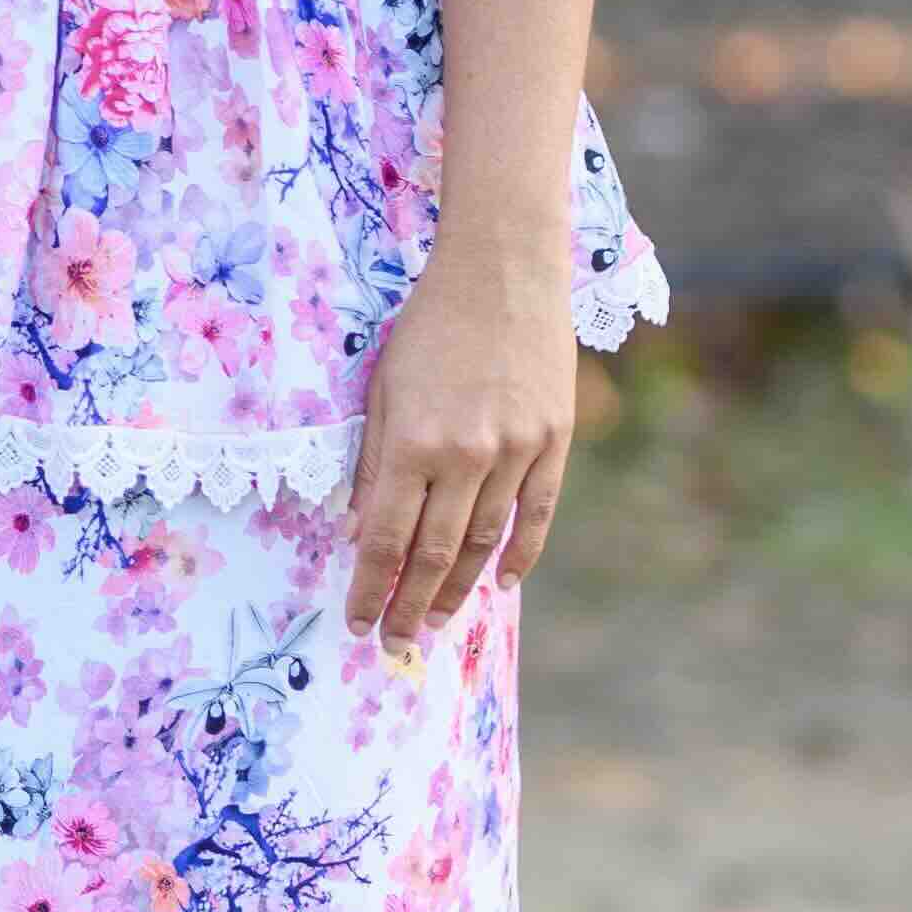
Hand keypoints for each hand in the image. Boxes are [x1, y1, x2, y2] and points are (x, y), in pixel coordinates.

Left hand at [345, 222, 577, 648]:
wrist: (503, 271)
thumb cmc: (429, 325)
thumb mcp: (382, 388)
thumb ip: (373, 462)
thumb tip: (361, 531)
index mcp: (413, 443)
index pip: (387, 539)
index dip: (370, 588)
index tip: (357, 622)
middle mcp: (466, 456)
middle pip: (436, 554)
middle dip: (409, 604)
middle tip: (394, 641)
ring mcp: (516, 451)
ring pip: (486, 542)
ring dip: (459, 590)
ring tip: (435, 621)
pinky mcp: (554, 441)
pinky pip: (537, 514)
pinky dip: (519, 555)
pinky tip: (501, 583)